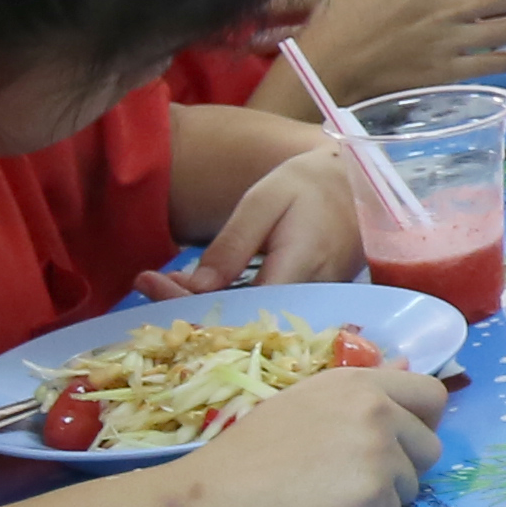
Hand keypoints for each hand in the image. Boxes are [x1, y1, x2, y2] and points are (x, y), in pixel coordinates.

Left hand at [136, 146, 372, 298]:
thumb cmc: (312, 185)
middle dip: (187, 307)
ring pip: (249, 320)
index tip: (148, 281)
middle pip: (240, 321)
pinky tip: (198, 290)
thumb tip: (197, 289)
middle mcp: (309, 297)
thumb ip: (234, 245)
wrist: (359, 185)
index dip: (191, 305)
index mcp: (299, 267)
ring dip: (203, 306)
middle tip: (146, 284)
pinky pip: (262, 313)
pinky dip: (227, 303)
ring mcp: (312, 306)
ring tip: (163, 285)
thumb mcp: (266, 200)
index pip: (239, 306)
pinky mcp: (309, 305)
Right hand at [147, 364, 446, 506]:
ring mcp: (377, 452)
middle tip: (347, 482)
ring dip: (380, 499)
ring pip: (413, 487)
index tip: (394, 445)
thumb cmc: (243, 457)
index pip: (432, 396)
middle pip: (430, 448)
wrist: (203, 502)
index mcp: (357, 382)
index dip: (419, 425)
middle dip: (401, 470)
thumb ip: (360, 391)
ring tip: (326, 500)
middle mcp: (375, 408)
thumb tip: (409, 368)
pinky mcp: (372, 497)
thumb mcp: (302, 404)